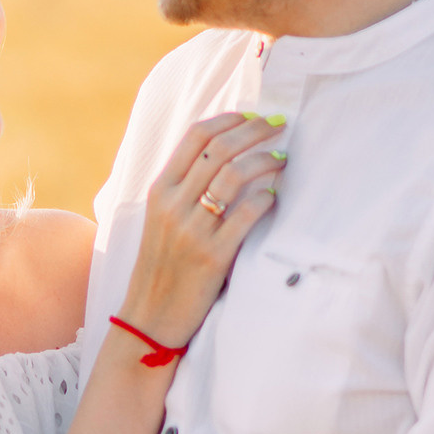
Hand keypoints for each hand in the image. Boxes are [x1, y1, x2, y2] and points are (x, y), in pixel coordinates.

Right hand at [113, 111, 288, 355]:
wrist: (150, 317)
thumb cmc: (163, 268)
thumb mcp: (161, 221)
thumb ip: (184, 189)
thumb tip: (222, 156)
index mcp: (160, 191)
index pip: (195, 136)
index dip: (229, 119)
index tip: (252, 115)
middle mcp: (173, 205)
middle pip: (219, 149)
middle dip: (255, 129)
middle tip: (279, 125)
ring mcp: (192, 230)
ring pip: (234, 175)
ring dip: (265, 160)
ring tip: (283, 159)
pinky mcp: (212, 256)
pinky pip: (246, 215)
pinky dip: (265, 199)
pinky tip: (274, 197)